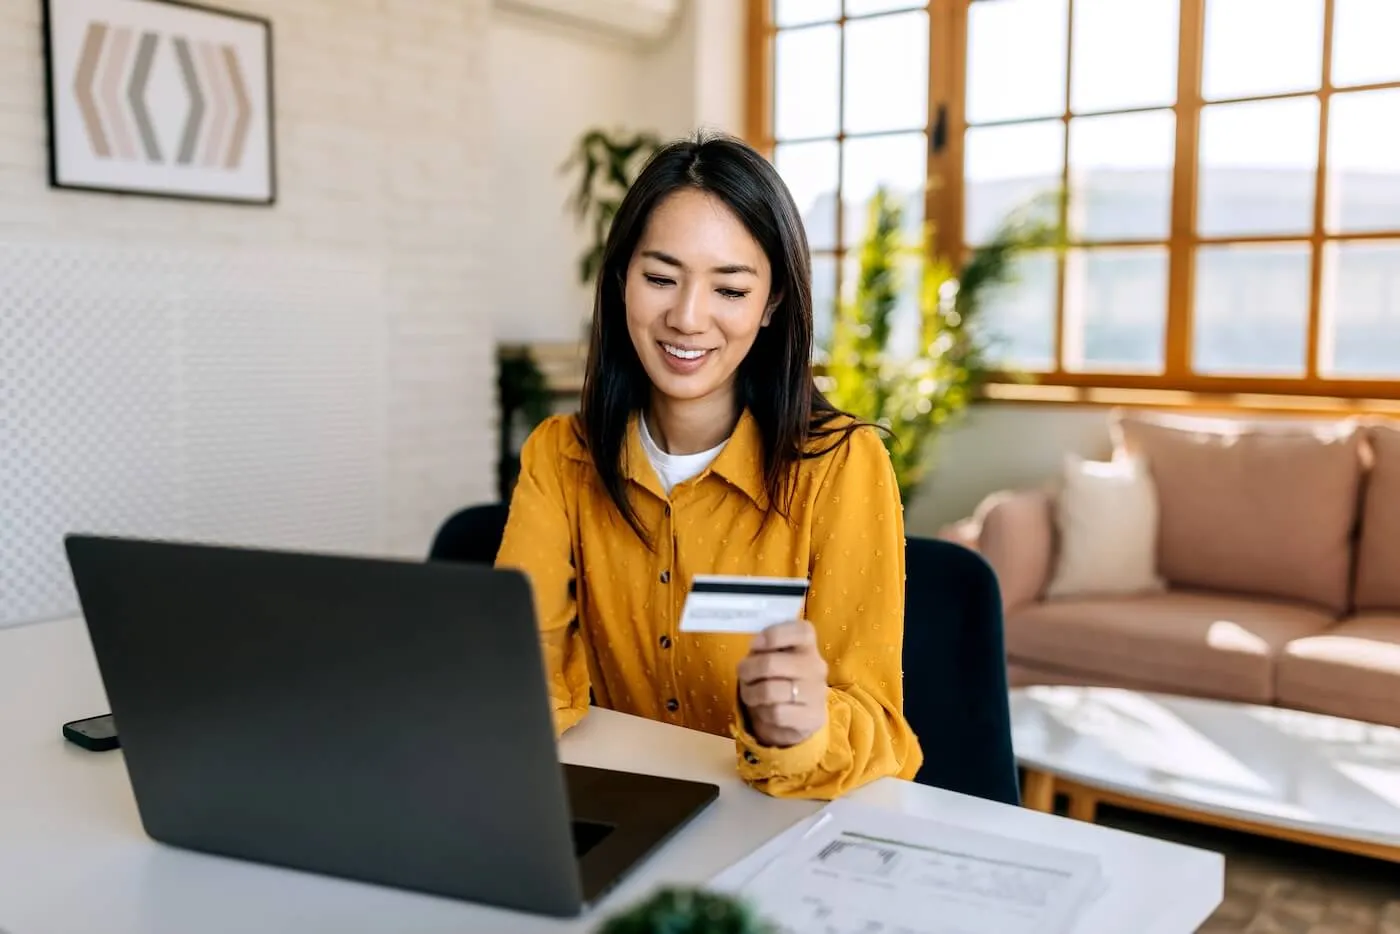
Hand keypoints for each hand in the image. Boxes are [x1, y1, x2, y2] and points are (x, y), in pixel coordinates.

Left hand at [736, 619, 827, 747]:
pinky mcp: (813, 717)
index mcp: (807, 645)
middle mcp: (816, 666)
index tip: (754, 645)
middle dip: (748, 670)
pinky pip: (776, 714)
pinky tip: (765, 712)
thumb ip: (764, 648)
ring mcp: (816, 693)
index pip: (800, 631)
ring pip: (769, 691)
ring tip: (750, 695)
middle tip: (742, 674)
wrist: (794, 717)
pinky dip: (763, 714)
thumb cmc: (777, 678)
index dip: (772, 636)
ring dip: (751, 694)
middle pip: (771, 664)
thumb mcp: (771, 656)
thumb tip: (755, 649)